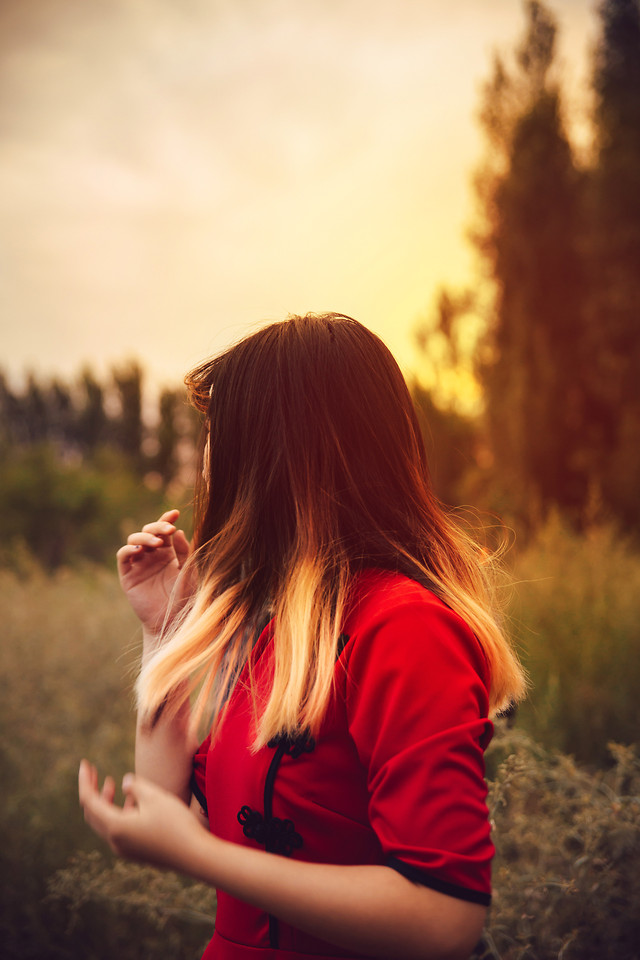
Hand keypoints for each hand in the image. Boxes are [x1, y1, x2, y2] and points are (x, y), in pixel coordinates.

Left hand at [79, 760, 208, 872]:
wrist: (194, 856)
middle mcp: (115, 841)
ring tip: (112, 782)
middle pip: (92, 814)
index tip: (84, 763)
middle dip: (92, 791)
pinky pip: (118, 829)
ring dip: (105, 802)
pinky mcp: (135, 851)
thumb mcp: (154, 797)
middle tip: (93, 771)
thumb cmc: (175, 824)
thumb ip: (135, 786)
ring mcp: (125, 849)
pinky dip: (118, 812)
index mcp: (115, 827)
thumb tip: (124, 782)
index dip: (85, 781)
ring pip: (105, 822)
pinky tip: (132, 800)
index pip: (89, 801)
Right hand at [117, 509, 193, 634]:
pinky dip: (128, 550)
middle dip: (156, 527)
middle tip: (168, 529)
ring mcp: (139, 565)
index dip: (166, 519)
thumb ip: (184, 551)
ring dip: (144, 538)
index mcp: (168, 553)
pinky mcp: (128, 576)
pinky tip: (139, 551)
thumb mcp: (189, 572)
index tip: (175, 513)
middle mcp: (152, 556)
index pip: (164, 531)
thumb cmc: (184, 597)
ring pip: (134, 541)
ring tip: (157, 543)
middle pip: (148, 532)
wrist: (172, 621)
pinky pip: (123, 557)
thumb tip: (178, 531)